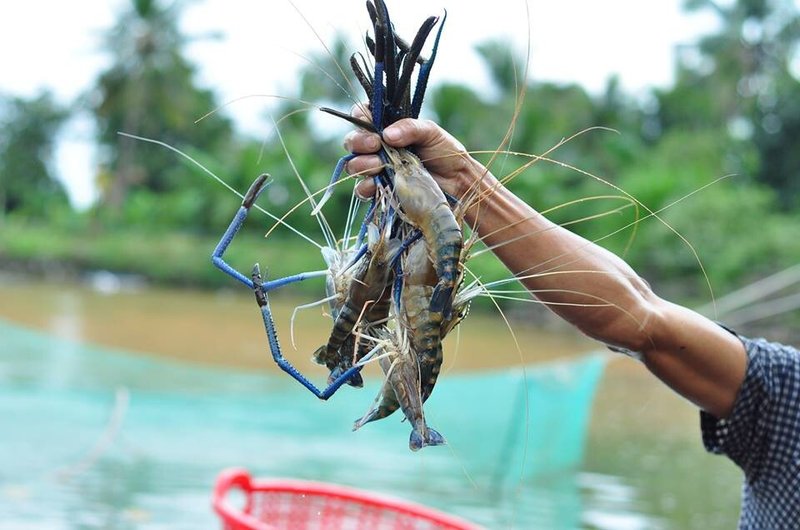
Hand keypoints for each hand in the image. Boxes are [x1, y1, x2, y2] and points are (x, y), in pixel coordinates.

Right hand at [342, 104, 479, 199]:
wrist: (456, 180)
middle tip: (375, 145)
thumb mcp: (430, 132)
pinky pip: (362, 189)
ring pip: (353, 165)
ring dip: (361, 164)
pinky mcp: (381, 189)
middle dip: (359, 142)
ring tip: (378, 165)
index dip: (359, 117)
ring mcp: (377, 168)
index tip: (368, 123)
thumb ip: (409, 128)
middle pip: (352, 141)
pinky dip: (365, 186)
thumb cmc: (445, 152)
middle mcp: (378, 147)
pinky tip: (375, 184)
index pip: (362, 115)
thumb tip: (387, 135)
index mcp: (387, 127)